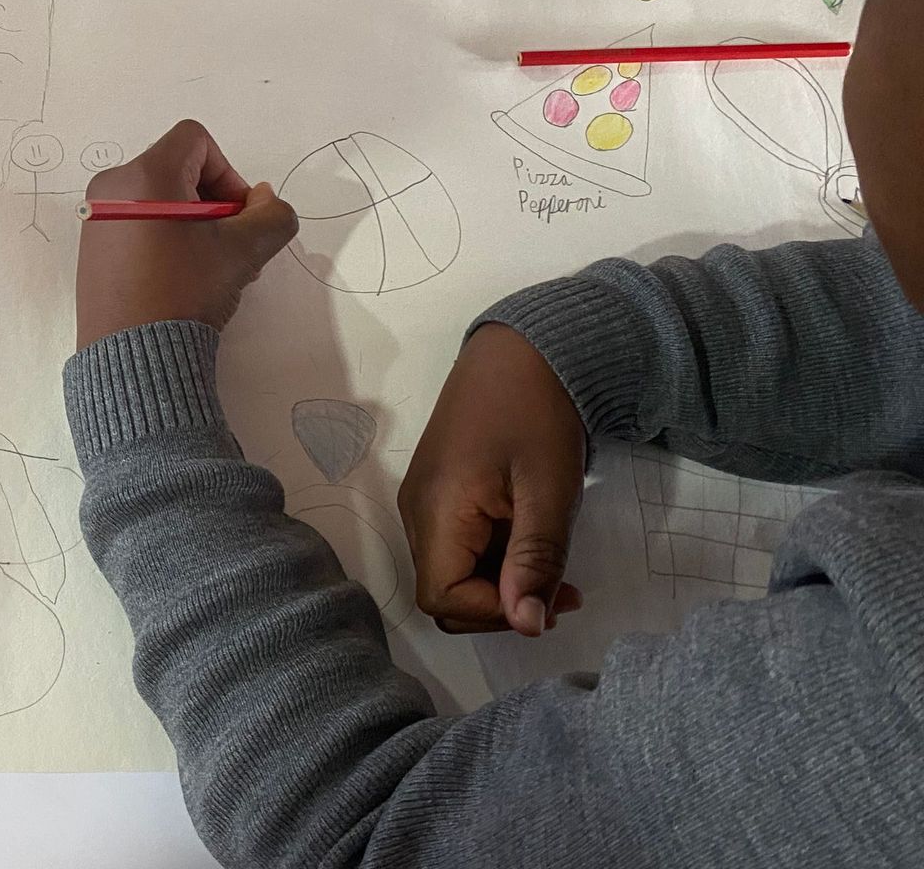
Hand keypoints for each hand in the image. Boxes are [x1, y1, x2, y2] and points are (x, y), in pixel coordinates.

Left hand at [76, 121, 299, 348]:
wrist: (133, 356)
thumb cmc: (186, 291)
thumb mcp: (243, 251)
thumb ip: (271, 214)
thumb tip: (264, 200)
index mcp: (143, 174)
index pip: (196, 140)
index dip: (227, 172)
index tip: (235, 216)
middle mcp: (111, 186)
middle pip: (178, 169)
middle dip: (214, 202)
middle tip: (230, 246)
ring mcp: (97, 216)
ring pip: (161, 199)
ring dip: (195, 224)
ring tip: (210, 269)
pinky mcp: (92, 246)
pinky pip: (138, 221)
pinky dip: (167, 238)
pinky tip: (181, 279)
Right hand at [397, 325, 587, 634]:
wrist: (524, 349)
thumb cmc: (538, 415)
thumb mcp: (549, 491)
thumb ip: (535, 560)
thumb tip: (526, 626)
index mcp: (437, 508)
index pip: (442, 597)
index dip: (494, 612)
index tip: (549, 596)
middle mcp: (416, 510)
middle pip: (442, 591)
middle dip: (499, 604)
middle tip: (560, 590)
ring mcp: (424, 500)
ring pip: (450, 572)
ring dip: (499, 584)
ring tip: (552, 568)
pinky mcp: (439, 491)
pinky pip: (456, 547)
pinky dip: (493, 560)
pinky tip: (530, 542)